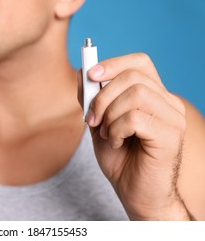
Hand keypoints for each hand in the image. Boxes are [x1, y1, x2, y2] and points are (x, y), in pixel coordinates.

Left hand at [77, 53, 189, 219]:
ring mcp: (173, 119)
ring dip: (110, 115)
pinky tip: (117, 142)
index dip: (113, 63)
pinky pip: (135, 118)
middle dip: (102, 97)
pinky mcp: (171, 137)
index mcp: (153, 96)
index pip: (140, 62)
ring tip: (108, 134)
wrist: (134, 192)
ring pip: (135, 95)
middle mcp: (168, 103)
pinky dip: (116, 130)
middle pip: (133, 76)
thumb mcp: (99, 123)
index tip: (91, 75)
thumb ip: (92, 99)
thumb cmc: (120, 158)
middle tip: (92, 120)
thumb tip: (82, 72)